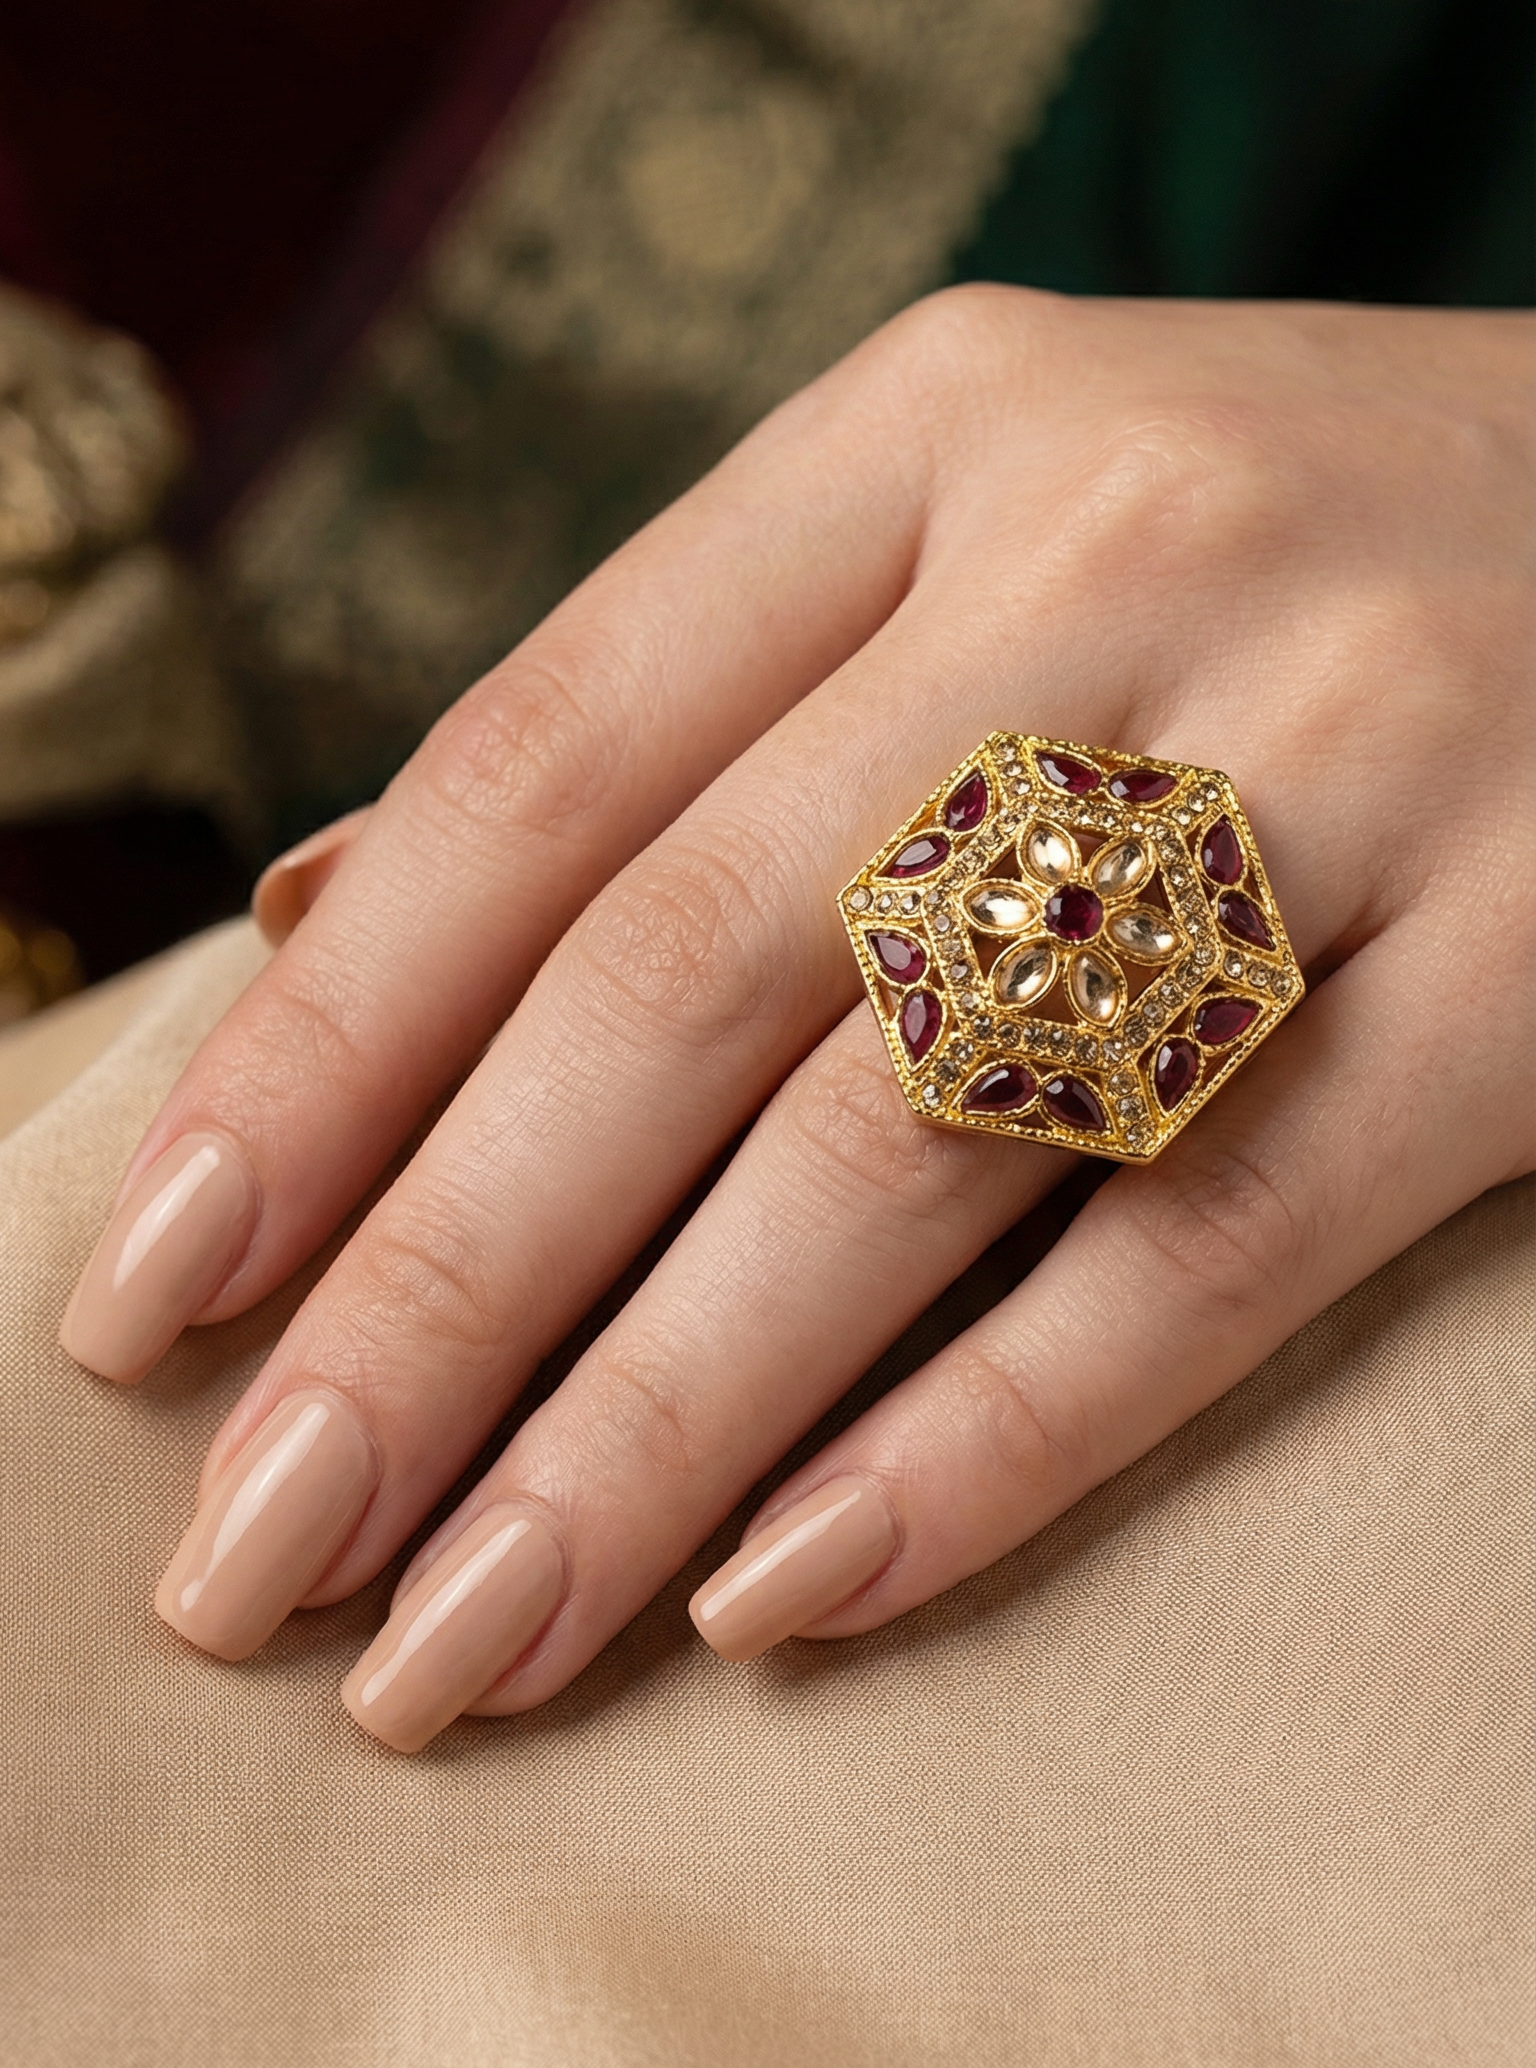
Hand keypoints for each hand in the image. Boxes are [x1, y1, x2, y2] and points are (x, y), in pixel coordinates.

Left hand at [60, 290, 1534, 1750]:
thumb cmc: (1274, 542)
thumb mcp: (972, 515)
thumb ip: (673, 711)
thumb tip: (312, 931)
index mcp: (933, 432)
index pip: (547, 760)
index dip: (331, 1049)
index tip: (158, 1288)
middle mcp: (1120, 550)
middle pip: (691, 965)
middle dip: (440, 1289)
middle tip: (258, 1552)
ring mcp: (1351, 744)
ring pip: (926, 1131)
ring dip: (662, 1418)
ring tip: (472, 1635)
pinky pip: (1225, 1240)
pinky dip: (992, 1438)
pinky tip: (791, 1591)